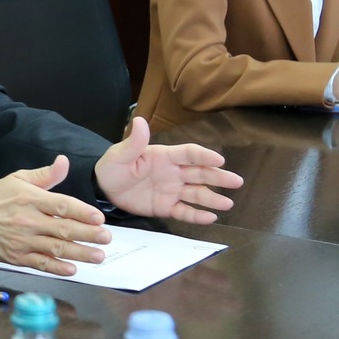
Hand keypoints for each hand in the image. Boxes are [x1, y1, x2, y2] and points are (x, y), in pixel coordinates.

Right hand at [0, 157, 110, 275]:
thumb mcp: (18, 179)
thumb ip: (45, 174)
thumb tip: (64, 161)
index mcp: (31, 199)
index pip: (61, 206)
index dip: (82, 212)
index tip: (99, 217)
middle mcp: (29, 221)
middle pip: (63, 229)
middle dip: (88, 234)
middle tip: (107, 238)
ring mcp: (23, 241)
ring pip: (56, 249)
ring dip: (79, 253)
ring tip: (98, 256)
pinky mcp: (17, 257)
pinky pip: (40, 264)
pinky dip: (57, 268)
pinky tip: (72, 269)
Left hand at [93, 118, 242, 222]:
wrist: (102, 190)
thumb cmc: (111, 168)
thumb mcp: (120, 154)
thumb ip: (134, 142)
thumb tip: (140, 120)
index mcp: (164, 156)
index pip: (189, 154)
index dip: (204, 156)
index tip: (219, 159)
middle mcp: (173, 173)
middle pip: (200, 174)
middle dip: (218, 177)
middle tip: (236, 182)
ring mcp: (171, 191)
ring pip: (196, 194)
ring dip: (212, 198)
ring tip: (228, 203)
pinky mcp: (166, 207)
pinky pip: (184, 211)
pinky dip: (197, 216)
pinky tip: (210, 218)